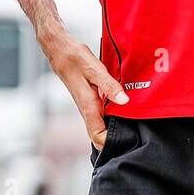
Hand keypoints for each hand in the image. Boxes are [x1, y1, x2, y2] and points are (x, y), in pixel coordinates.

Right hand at [39, 24, 127, 150]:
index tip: (126, 141)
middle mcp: (86, 108)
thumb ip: (110, 86)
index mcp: (88, 105)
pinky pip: (99, 114)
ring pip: (99, 125)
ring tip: (131, 129)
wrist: (60, 51)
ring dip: (112, 129)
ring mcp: (86, 105)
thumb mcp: (95, 70)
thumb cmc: (75, 58)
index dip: (110, 143)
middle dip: (114, 140)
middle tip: (133, 138)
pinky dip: (110, 117)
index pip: (97, 136)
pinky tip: (122, 111)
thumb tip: (124, 101)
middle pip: (99, 134)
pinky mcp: (88, 99)